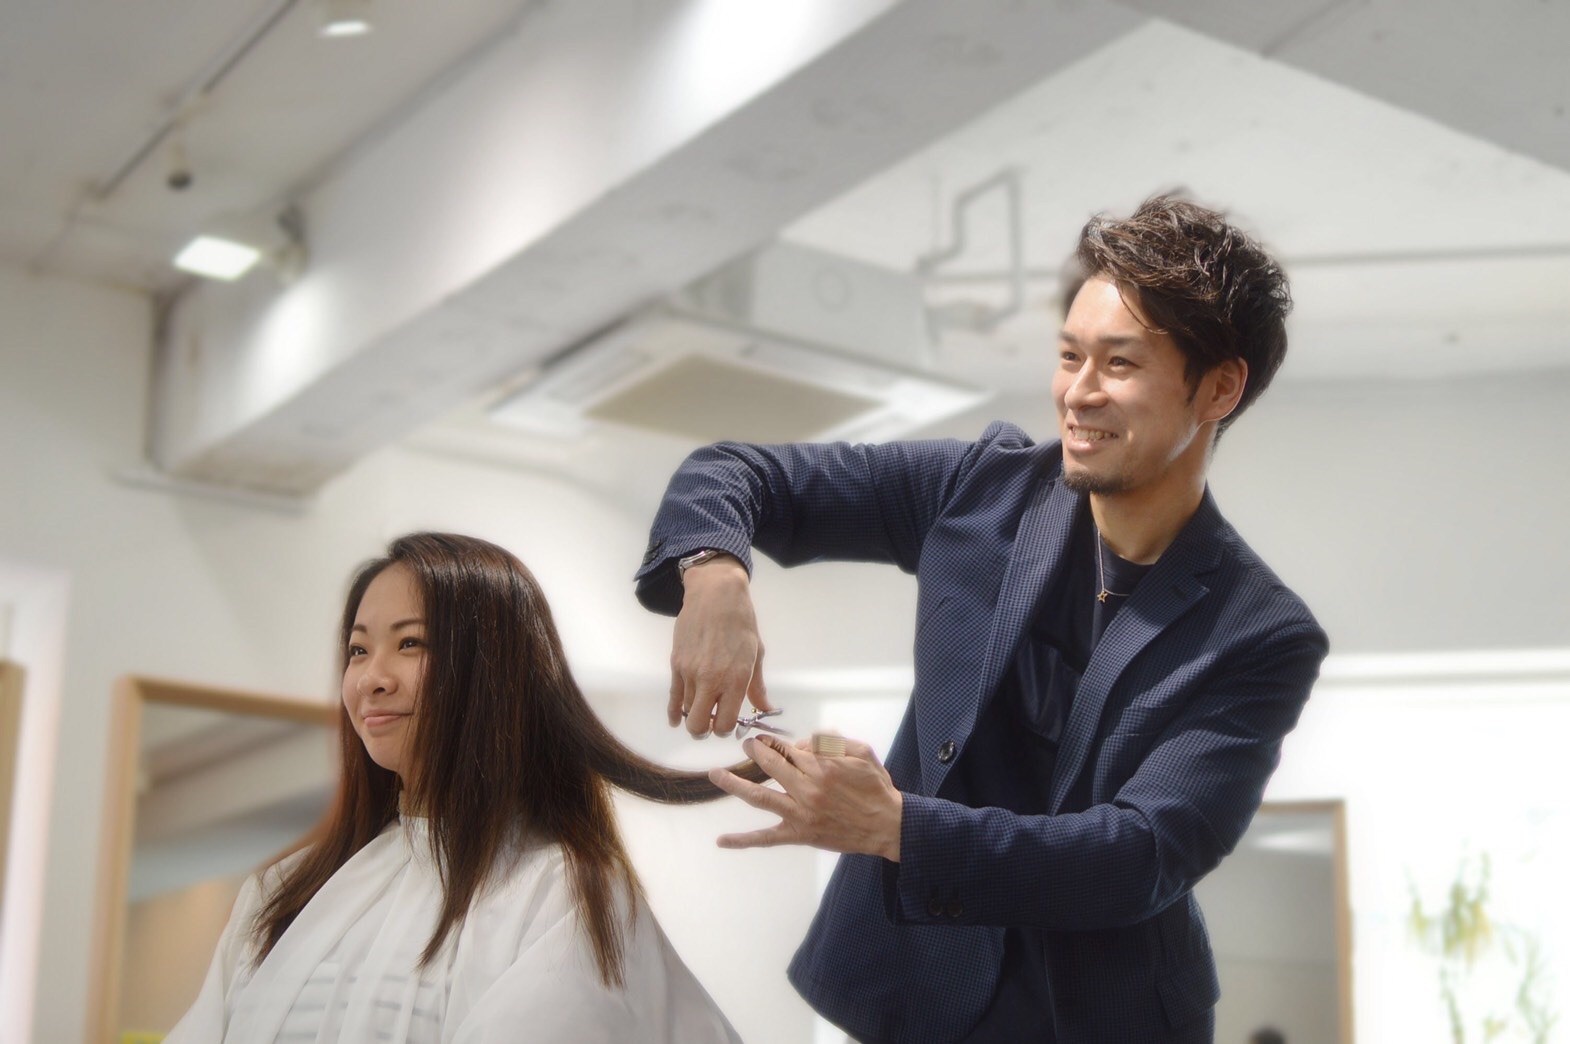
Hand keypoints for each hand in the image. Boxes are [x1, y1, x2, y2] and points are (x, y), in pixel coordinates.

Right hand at [669, 555, 772, 736]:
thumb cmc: (742, 623)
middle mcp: (710, 680)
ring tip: (700, 710)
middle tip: (710, 723)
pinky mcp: (675, 664)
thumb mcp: (756, 654)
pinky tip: (675, 719)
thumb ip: (757, 687)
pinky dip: (673, 712)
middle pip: (698, 725)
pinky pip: (672, 697)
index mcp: (735, 679)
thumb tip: (765, 710)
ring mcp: (690, 673)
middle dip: (705, 730)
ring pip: (685, 711)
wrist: (715, 595)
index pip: (724, 723)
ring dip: (693, 716)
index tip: (727, 724)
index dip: (725, 730)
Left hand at [708, 734, 902, 860]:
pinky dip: (743, 841)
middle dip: (755, 751)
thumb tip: (805, 743)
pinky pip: (767, 838)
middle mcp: (807, 789)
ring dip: (735, 784)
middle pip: (771, 766)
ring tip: (716, 774)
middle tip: (747, 744)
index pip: (791, 749)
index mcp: (822, 767)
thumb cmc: (876, 788)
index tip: (772, 741)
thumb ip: (833, 741)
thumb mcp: (862, 753)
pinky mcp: (799, 834)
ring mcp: (800, 813)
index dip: (780, 743)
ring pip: (760, 797)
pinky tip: (722, 840)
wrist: (887, 826)